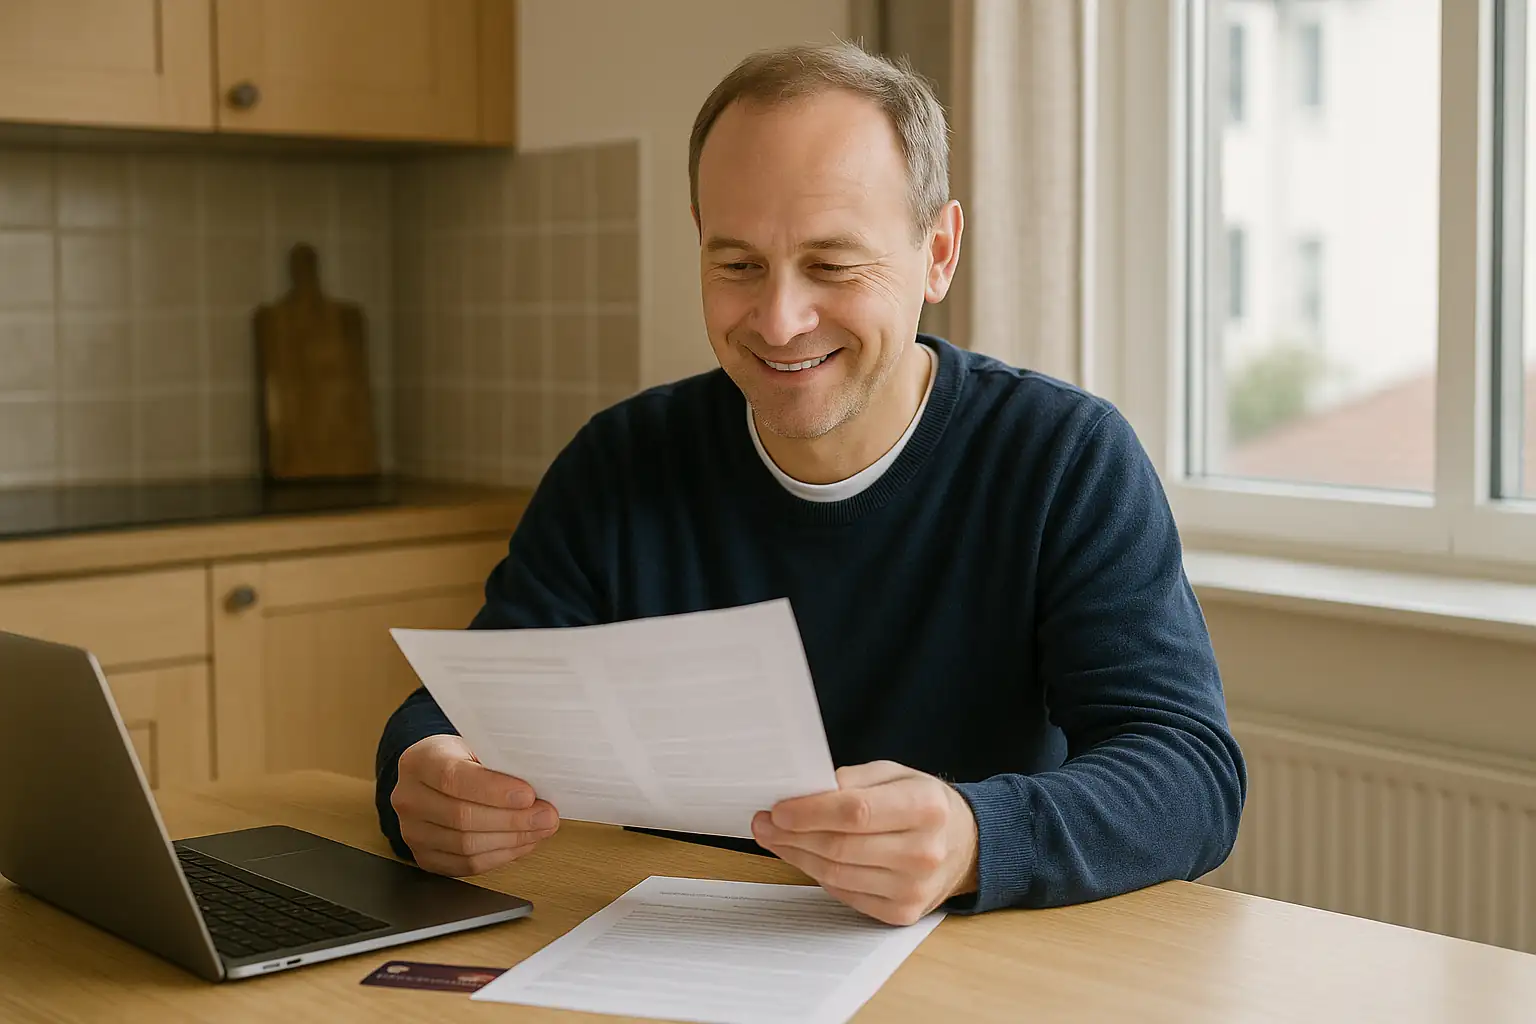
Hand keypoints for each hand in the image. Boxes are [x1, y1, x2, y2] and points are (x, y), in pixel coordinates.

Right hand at [390, 735, 559, 875]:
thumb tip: (541, 785)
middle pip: (462, 817)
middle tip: (546, 816)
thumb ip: (500, 762)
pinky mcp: (424, 857)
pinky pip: (466, 865)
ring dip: (511, 840)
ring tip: (539, 829)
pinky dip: (500, 857)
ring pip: (466, 846)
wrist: (433, 776)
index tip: (528, 795)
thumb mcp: (476, 745)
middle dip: (513, 820)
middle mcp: (408, 798)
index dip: (494, 790)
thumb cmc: (461, 758)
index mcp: (419, 761)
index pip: (453, 778)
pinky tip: (521, 843)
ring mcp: (412, 832)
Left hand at [751, 761, 978, 925]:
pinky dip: (818, 875)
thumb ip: (852, 780)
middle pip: (840, 846)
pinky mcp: (902, 913)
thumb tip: (803, 793)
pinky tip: (805, 857)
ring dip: (797, 856)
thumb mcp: (894, 774)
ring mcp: (914, 888)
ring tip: (776, 838)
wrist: (965, 844)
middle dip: (792, 835)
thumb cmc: (921, 804)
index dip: (810, 812)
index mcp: (926, 807)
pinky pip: (845, 894)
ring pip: (836, 874)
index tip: (778, 809)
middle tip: (764, 823)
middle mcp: (924, 851)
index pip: (856, 812)